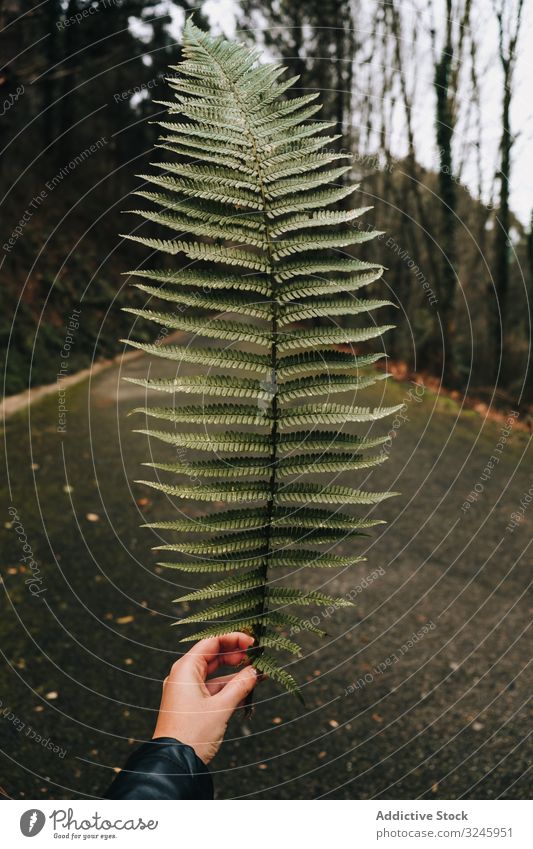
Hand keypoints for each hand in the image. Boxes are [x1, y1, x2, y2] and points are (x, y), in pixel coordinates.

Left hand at [152, 632, 258, 763]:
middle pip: (213, 656)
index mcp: (185, 669)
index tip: (252, 642)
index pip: (211, 643)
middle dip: (236, 655)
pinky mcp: (191, 705)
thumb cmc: (192, 734)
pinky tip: (248, 689)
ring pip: (214, 674)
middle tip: (257, 656)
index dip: (233, 639)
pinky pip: (212, 689)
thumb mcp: (221, 707)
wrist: (174, 764)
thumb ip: (240, 685)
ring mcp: (186, 691)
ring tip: (258, 673)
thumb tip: (255, 671)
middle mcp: (184, 676)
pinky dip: (229, 688)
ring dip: (235, 673)